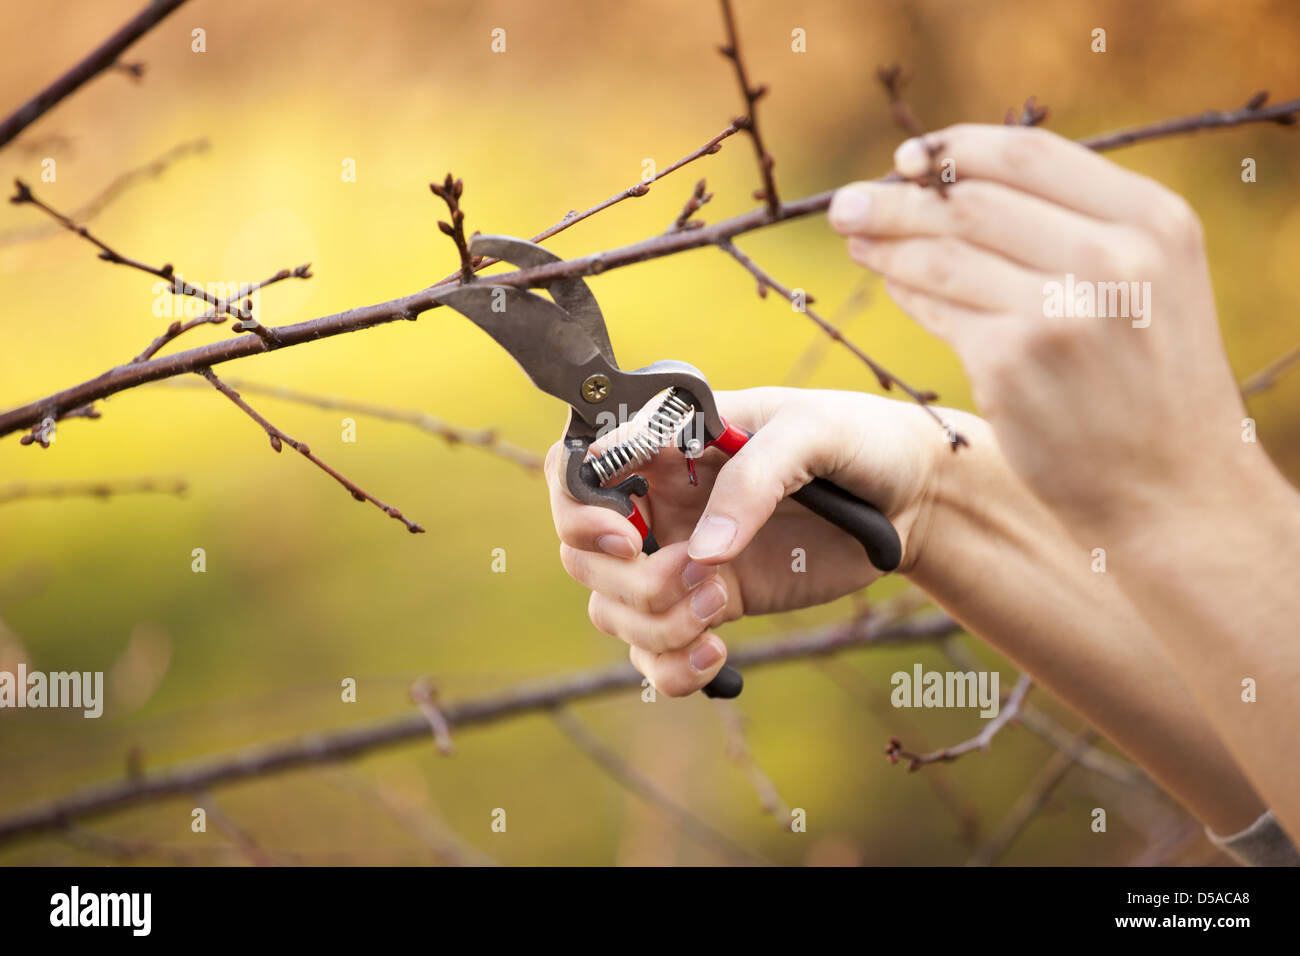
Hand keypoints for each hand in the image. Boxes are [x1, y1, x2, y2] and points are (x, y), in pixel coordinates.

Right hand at [545, 387, 943, 695]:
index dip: (577, 508)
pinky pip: (656, 652)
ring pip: (614, 609)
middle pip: (584, 553)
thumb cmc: (858, 441)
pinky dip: (671, 668)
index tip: (622, 537)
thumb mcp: (812, 434)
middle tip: (694, 573)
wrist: (909, 498)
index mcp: (669, 442)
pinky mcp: (710, 604)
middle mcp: (661, 500)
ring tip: (717, 609)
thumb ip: (754, 478)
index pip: (579, 466)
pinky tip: (717, 655)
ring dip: (654, 623)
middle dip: (626, 578)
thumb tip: (703, 552)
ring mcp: (681, 555)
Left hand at [829, 124, 1253, 532]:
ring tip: (855, 239)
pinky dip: (907, 293)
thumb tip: (954, 178)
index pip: (1029, 154)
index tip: (907, 157)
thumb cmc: (1148, 381)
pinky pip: (938, 309)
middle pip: (973, 200)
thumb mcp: (1149, 281)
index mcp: (1151, 219)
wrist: (1173, 487)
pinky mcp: (1011, 362)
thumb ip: (1076, 226)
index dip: (954, 147)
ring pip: (944, 255)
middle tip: (847, 203)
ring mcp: (1059, 310)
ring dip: (887, 243)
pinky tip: (891, 285)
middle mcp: (1111, 257)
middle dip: (897, 198)